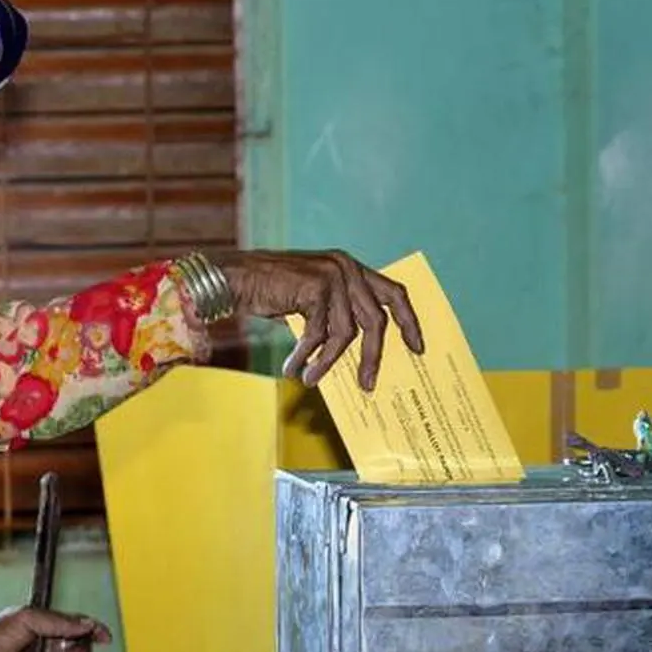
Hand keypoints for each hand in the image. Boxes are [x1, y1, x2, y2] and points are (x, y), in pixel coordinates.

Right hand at [212, 249, 423, 389]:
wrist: (234, 278)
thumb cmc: (268, 291)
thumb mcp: (311, 301)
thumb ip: (336, 315)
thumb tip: (357, 354)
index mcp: (351, 267)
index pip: (394, 292)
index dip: (410, 321)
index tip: (417, 348)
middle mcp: (347, 267)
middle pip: (376, 319)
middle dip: (373, 356)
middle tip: (368, 384)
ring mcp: (333, 275)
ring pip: (346, 332)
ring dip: (328, 361)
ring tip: (312, 379)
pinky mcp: (317, 286)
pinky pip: (319, 333)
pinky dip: (306, 355)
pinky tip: (294, 368)